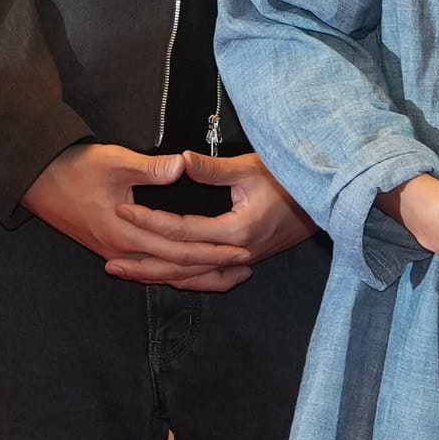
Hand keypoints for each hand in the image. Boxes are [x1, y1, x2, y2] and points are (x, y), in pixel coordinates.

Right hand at [25, 140, 273, 290]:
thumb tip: (182, 165)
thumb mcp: (112, 161)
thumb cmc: (73, 168)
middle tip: (247, 267)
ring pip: (163, 275)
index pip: (179, 250)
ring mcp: (116, 253)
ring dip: (196, 277)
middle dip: (213, 270)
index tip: (242, 249)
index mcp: (126, 233)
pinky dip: (174, 273)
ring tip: (230, 276)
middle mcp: (123, 251)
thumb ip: (150, 167)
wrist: (35, 180)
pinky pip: (150, 269)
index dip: (212, 251)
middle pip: (176, 271)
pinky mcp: (112, 249)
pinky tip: (190, 272)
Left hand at [117, 149, 319, 288]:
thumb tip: (180, 160)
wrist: (328, 198)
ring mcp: (244, 260)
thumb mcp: (252, 168)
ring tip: (128, 275)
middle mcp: (238, 252)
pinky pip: (210, 277)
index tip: (122, 211)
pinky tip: (168, 280)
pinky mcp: (248, 259)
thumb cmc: (291, 178)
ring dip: (160, 277)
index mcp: (236, 230)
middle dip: (144, 264)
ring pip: (194, 277)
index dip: (150, 222)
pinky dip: (186, 280)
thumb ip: (213, 169)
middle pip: (181, 266)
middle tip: (110, 263)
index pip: (181, 230)